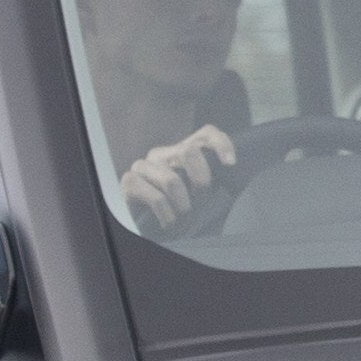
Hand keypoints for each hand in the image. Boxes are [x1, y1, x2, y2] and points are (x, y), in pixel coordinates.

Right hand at [117, 123, 239, 235]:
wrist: (142, 227)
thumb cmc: (175, 208)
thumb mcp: (197, 193)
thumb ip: (211, 180)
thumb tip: (230, 174)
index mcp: (180, 151)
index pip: (205, 133)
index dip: (220, 143)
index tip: (231, 163)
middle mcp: (161, 154)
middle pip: (189, 152)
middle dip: (201, 179)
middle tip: (201, 199)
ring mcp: (143, 166)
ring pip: (172, 180)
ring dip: (182, 204)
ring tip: (183, 215)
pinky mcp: (129, 182)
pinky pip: (156, 198)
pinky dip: (167, 214)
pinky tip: (169, 222)